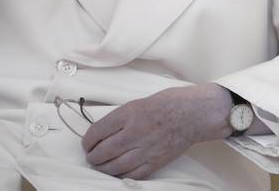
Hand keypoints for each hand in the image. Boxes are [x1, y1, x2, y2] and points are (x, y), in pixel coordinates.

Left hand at [81, 84, 233, 179]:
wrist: (192, 113)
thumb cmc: (166, 104)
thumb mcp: (136, 103)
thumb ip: (119, 118)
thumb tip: (101, 132)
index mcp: (129, 114)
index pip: (98, 131)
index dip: (87, 140)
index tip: (86, 143)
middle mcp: (136, 132)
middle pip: (104, 151)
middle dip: (92, 156)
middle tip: (91, 156)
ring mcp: (146, 149)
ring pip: (115, 166)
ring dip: (103, 168)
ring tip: (100, 165)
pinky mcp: (156, 162)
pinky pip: (133, 174)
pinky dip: (121, 175)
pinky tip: (116, 172)